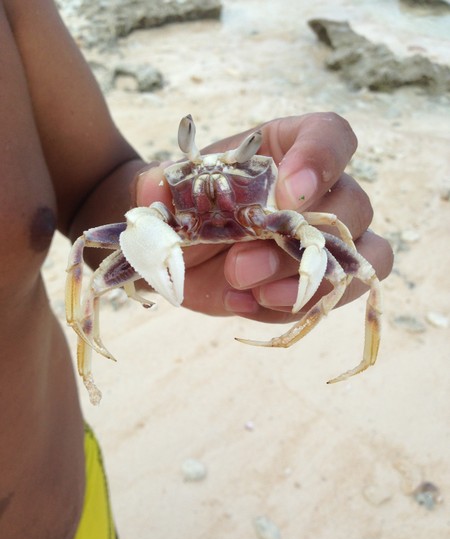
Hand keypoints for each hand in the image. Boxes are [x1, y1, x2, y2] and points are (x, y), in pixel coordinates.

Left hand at [134, 113, 392, 322]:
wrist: (180, 250)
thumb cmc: (184, 208)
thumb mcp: (169, 194)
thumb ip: (162, 187)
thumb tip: (158, 190)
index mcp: (287, 149)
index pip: (331, 136)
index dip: (322, 159)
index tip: (289, 192)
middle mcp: (320, 191)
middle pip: (352, 204)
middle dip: (300, 240)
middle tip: (241, 265)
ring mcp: (327, 239)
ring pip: (361, 254)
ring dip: (309, 281)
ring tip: (253, 294)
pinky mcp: (319, 281)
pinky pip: (333, 296)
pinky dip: (289, 308)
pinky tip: (244, 304)